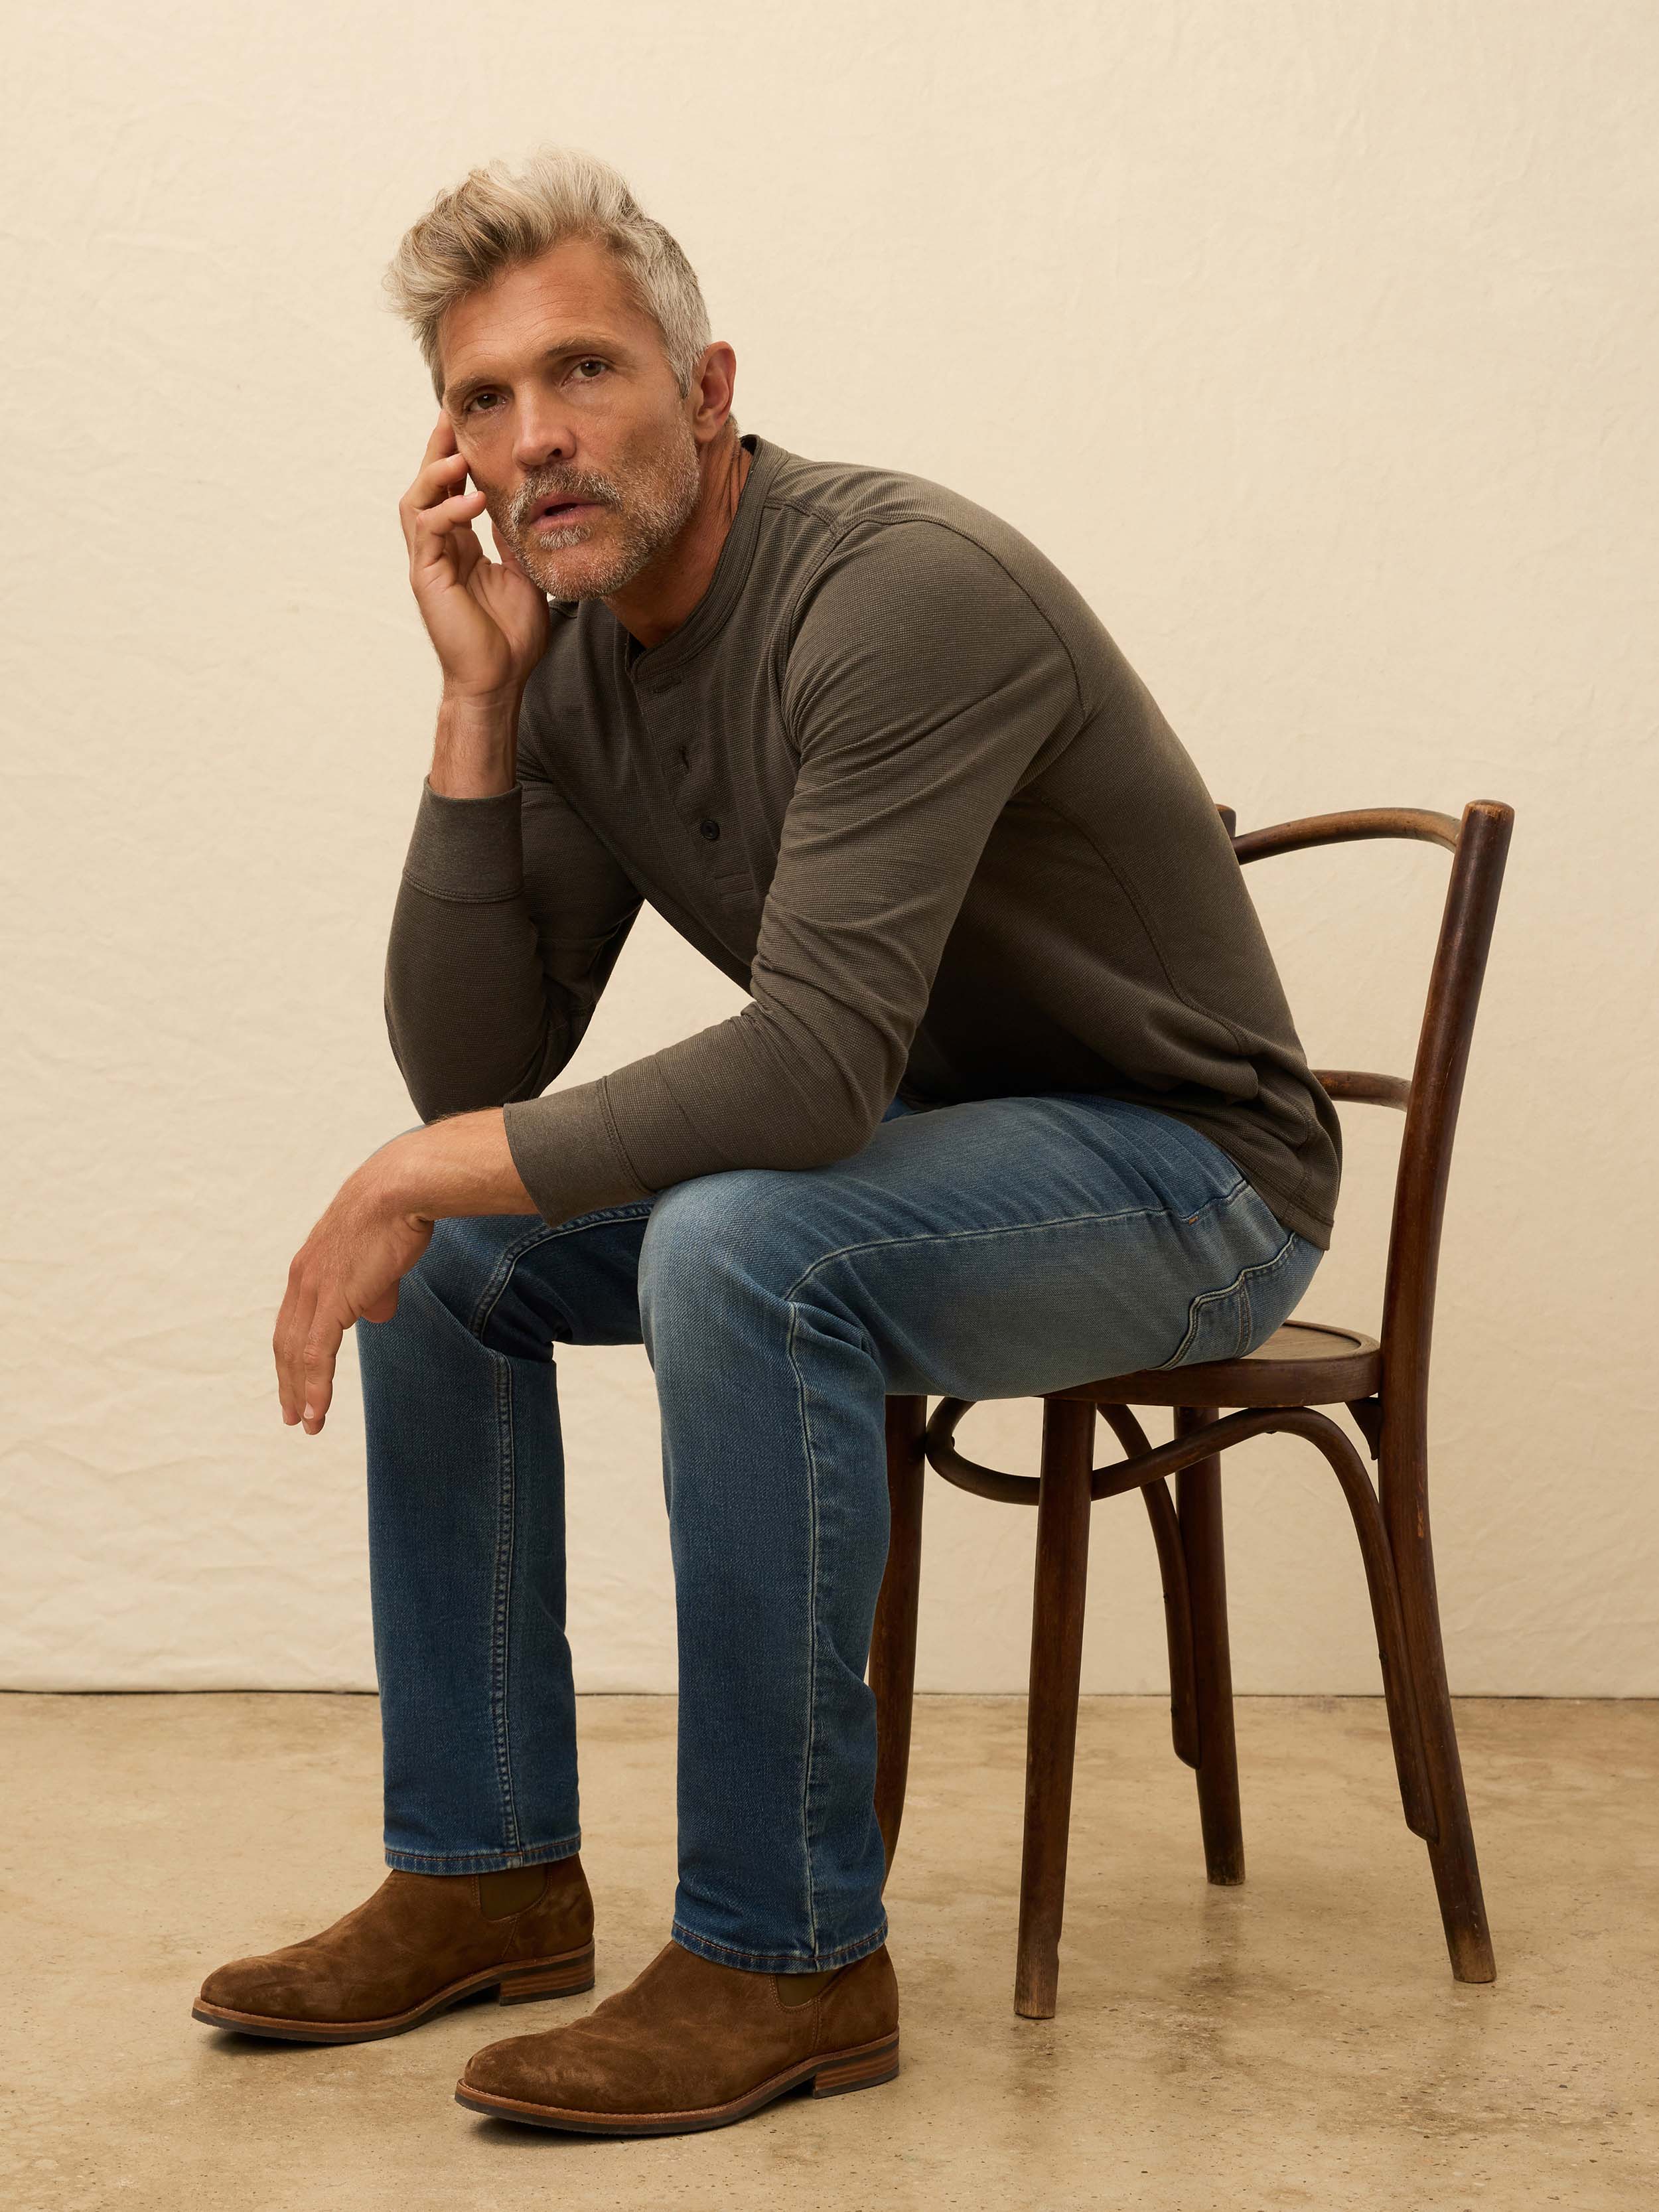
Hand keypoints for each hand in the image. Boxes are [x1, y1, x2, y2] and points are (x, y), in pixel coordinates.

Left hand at [273, 1160, 433, 1435]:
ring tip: (306, 1424)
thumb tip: (376, 1313)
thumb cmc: (398, 1212)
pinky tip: (316, 1412)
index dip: (292, 1353)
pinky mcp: (333, 1301)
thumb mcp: (381, 1255)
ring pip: (297, 1355)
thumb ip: (374, 1287)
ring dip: (300, 1393)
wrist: (401, 1188)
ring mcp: (314, 1290)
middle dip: (288, 1381)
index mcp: (310, 1265)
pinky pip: (317, 1356)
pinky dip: (315, 1388)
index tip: (296, 1378)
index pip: (293, 1319)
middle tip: (292, 1414)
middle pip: (286, 1342)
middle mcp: (303, 1279)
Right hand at [400, 408, 549, 703]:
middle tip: (452, 414)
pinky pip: (428, 531)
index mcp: (459, 546)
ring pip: (417, 501)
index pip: (452, 490)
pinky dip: (448, 511)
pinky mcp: (426, 578)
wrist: (499, 680)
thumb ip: (518, 541)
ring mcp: (429, 562)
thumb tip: (529, 507)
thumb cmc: (511, 637)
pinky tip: (472, 501)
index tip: (472, 424)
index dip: (459, 456)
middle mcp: (439, 548)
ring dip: (436, 473)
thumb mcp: (525, 574)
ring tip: (460, 453)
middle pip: (427, 484)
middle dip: (438, 448)